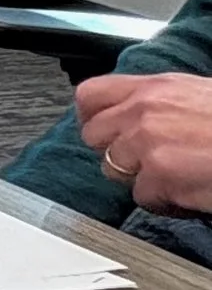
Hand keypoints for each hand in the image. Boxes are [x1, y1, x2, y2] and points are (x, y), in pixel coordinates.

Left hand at [76, 71, 211, 212]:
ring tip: (176, 177)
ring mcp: (146, 141)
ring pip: (113, 169)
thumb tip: (139, 113)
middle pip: (93, 136)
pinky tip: (189, 193)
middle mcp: (144, 109)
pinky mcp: (158, 173)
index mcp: (155, 87)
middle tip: (146, 162)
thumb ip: (162, 102)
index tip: (101, 130)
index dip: (92, 117)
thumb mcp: (199, 95)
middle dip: (115, 152)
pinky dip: (164, 202)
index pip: (91, 95)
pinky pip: (142, 197)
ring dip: (140, 178)